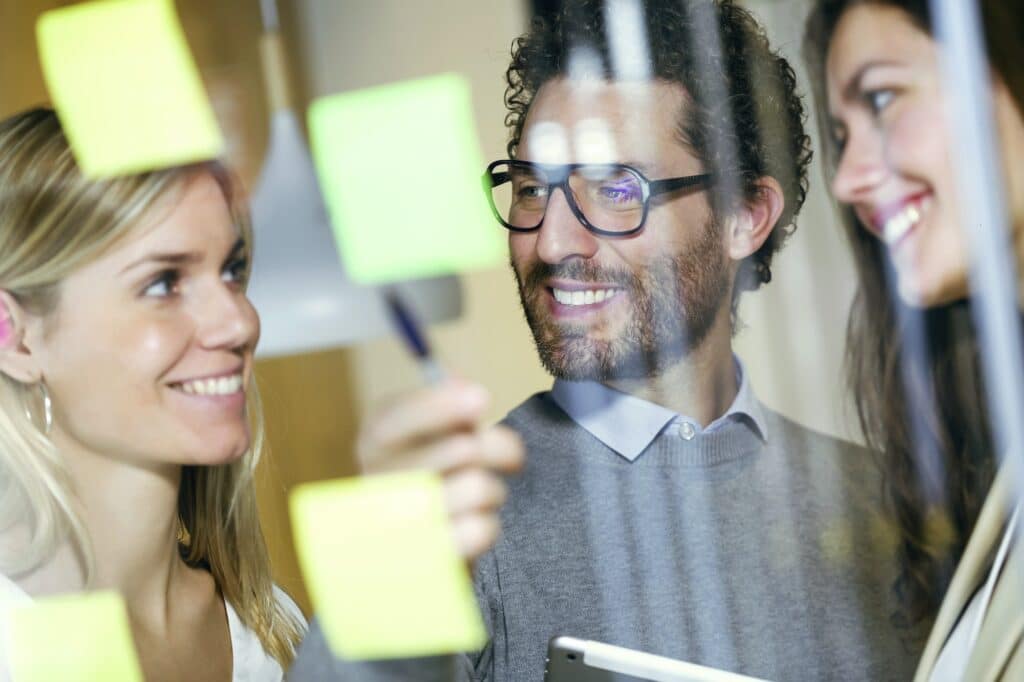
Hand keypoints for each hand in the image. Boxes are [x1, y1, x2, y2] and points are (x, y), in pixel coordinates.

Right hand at [356, 380, 524, 562]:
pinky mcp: (426, 561)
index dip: (439, 405)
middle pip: (456, 450)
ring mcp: (398, 525)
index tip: (481, 396)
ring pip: (477, 487)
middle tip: (505, 453)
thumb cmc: (434, 472)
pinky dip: (489, 522)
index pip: (396, 417)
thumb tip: (463, 387)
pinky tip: (476, 521)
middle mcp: (378, 480)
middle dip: (493, 446)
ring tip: (483, 492)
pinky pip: (480, 530)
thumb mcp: (437, 428)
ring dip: (494, 488)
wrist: (422, 544)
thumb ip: (450, 403)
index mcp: (375, 440)